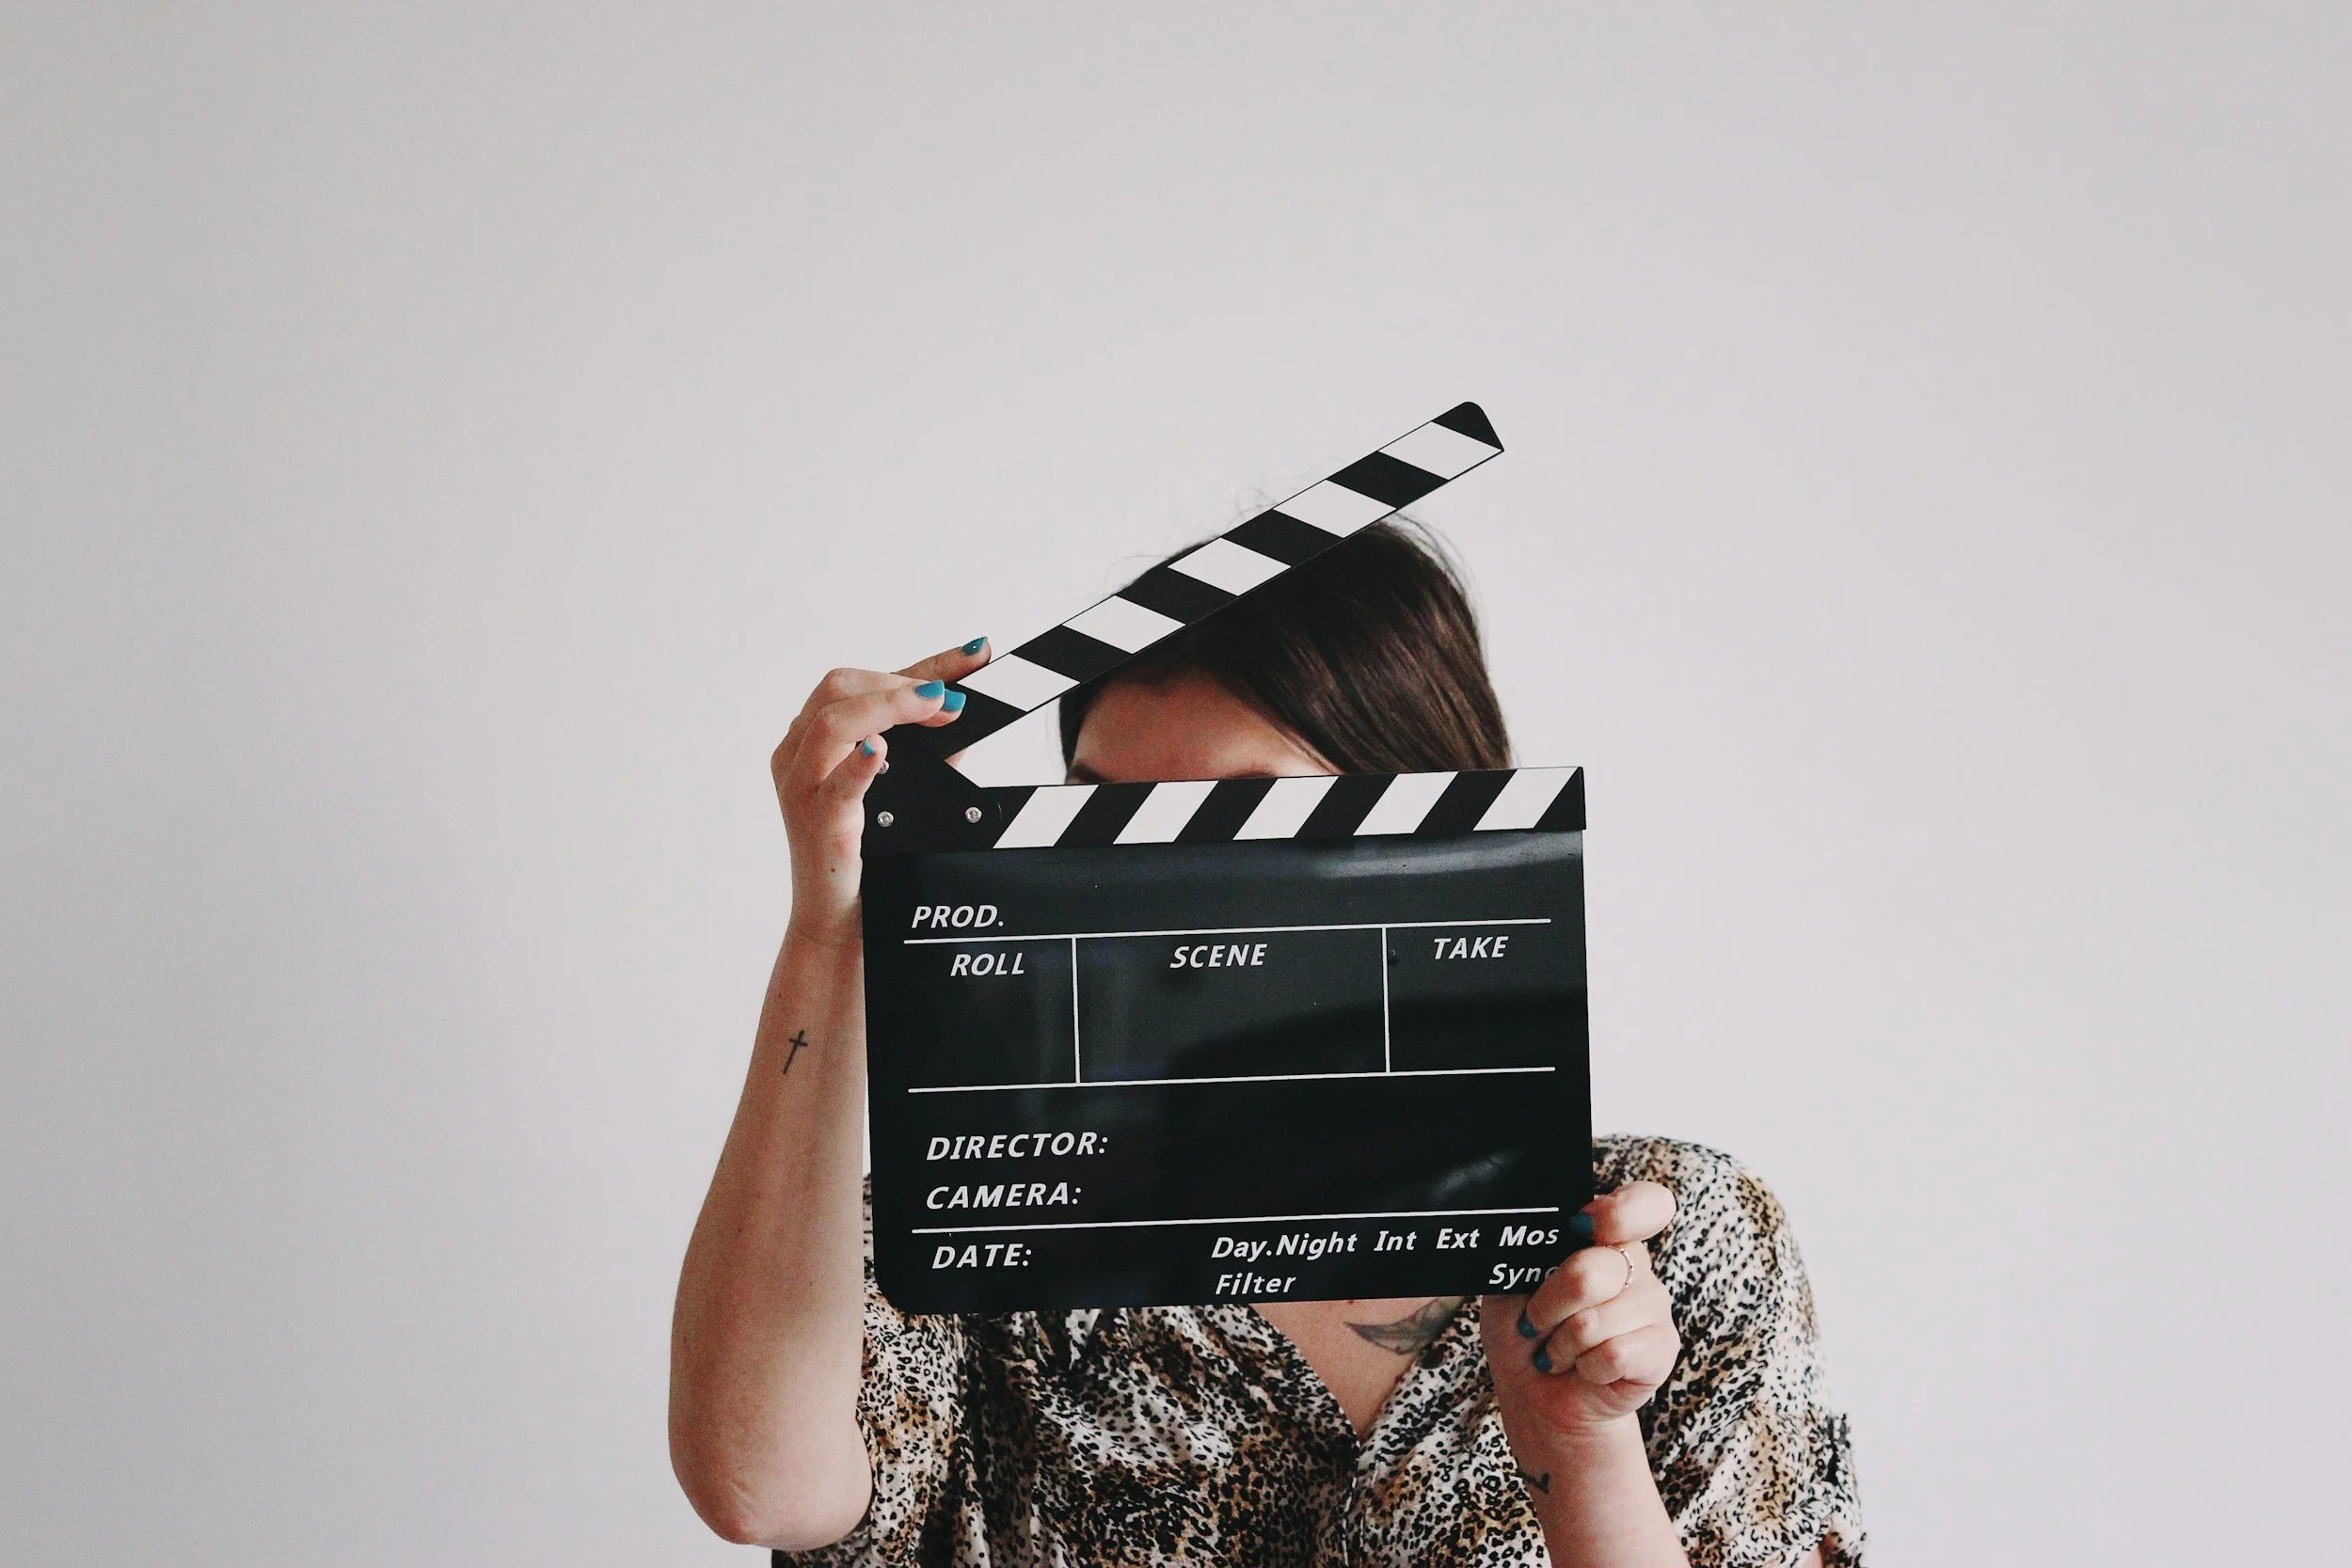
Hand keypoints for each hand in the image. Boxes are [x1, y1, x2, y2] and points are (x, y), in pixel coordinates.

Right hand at [769, 638, 989, 948]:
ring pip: (831, 721)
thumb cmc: (869, 855)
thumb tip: (965, 706)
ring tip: (935, 705)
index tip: (975, 653)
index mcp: (813, 738)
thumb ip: (931, 749)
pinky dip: (858, 763)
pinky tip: (880, 751)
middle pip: (840, 687)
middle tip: (954, 698)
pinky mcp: (816, 824)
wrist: (840, 922)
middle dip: (902, 683)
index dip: (925, 663)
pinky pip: (833, 786)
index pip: (864, 681)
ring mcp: (801, 788)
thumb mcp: (906, 788)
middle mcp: (798, 754)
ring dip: (889, 705)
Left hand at [1481, 1182, 1680, 1441]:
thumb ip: (1529, 1254)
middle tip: (1534, 1322)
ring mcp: (1654, 1306)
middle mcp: (1635, 1265)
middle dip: (1548, 1305)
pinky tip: (1585, 1369)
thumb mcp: (1511, 1284)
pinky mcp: (1662, 1349)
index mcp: (1603, 1236)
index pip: (1646, 1203)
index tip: (1580, 1225)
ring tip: (1558, 1351)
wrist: (1537, 1394)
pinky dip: (1585, 1368)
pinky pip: (1614, 1354)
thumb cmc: (1525, 1330)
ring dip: (1561, 1345)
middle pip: (1593, 1271)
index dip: (1620, 1212)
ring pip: (1596, 1320)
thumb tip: (1542, 1233)